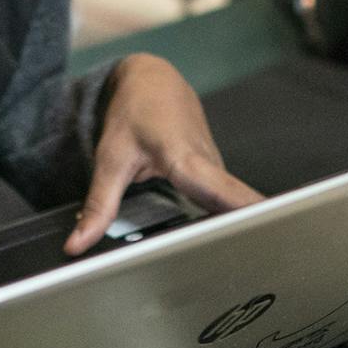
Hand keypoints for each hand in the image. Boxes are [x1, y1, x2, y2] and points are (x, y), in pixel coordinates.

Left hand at [66, 54, 261, 254]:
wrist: (153, 78)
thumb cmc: (135, 111)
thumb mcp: (110, 158)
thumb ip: (98, 205)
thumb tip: (78, 244)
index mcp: (188, 160)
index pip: (229, 195)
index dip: (252, 218)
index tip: (268, 241)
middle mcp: (211, 166)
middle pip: (237, 208)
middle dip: (243, 238)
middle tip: (245, 268)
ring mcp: (217, 170)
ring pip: (230, 207)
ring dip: (231, 232)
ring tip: (237, 261)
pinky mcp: (215, 175)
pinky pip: (222, 202)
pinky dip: (220, 220)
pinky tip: (216, 240)